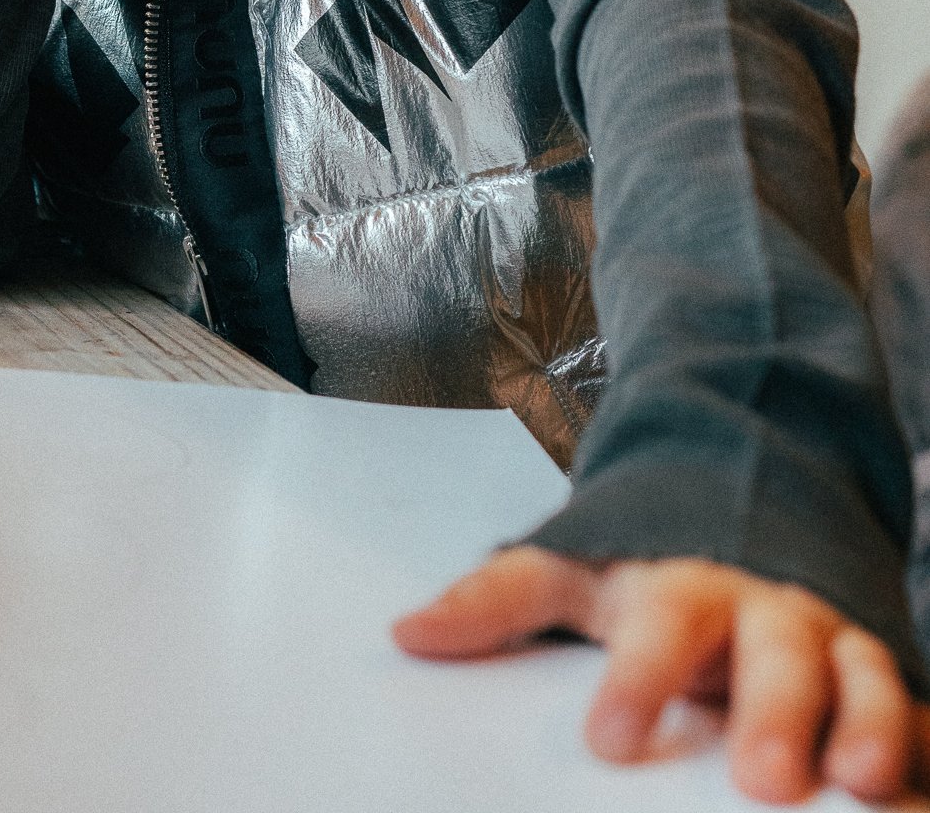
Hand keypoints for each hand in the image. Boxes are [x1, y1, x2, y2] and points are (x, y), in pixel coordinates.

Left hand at [392, 547, 929, 804]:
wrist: (750, 498)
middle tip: (760, 782)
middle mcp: (763, 609)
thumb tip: (404, 634)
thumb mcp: (572, 567)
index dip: (639, 678)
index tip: (610, 737)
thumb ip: (495, 600)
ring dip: (868, 725)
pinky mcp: (881, 673)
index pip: (659, 624)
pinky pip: (915, 711)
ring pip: (861, 674)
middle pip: (774, 653)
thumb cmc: (648, 561)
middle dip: (772, 713)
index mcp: (681, 584)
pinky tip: (918, 798)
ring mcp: (832, 639)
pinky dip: (923, 747)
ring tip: (863, 785)